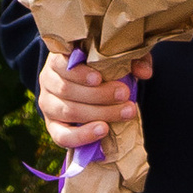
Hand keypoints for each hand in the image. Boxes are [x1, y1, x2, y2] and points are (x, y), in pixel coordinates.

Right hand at [37, 48, 153, 150]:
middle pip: (67, 90)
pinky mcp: (52, 126)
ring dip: (99, 113)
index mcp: (59, 59)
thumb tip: (145, 73)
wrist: (90, 86)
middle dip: (99, 94)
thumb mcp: (118, 57)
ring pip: (68, 111)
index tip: (99, 78)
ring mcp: (48, 105)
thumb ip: (131, 60)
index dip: (78, 72)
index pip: (61, 63)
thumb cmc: (103, 65)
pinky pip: (61, 136)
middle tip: (126, 94)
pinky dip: (82, 135)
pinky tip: (103, 130)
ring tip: (126, 112)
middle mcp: (48, 81)